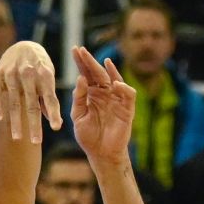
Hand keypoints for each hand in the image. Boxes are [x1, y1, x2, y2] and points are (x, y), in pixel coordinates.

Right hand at [0, 41, 61, 143]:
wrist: (23, 45)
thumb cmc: (40, 68)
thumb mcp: (49, 78)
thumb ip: (49, 99)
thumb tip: (55, 123)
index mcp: (45, 74)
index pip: (50, 97)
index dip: (53, 113)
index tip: (56, 128)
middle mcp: (28, 73)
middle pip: (31, 103)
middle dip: (34, 124)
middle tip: (36, 142)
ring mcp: (11, 73)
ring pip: (14, 101)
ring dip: (15, 121)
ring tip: (17, 138)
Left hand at [69, 46, 135, 165]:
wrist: (101, 154)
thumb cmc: (89, 136)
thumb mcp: (78, 116)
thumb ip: (78, 98)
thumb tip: (80, 79)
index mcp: (91, 95)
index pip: (86, 74)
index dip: (81, 62)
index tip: (74, 49)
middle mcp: (104, 94)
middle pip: (98, 74)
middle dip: (90, 61)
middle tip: (82, 50)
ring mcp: (116, 100)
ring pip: (114, 80)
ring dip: (109, 70)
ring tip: (102, 61)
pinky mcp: (127, 109)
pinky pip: (128, 95)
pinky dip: (123, 88)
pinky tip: (115, 83)